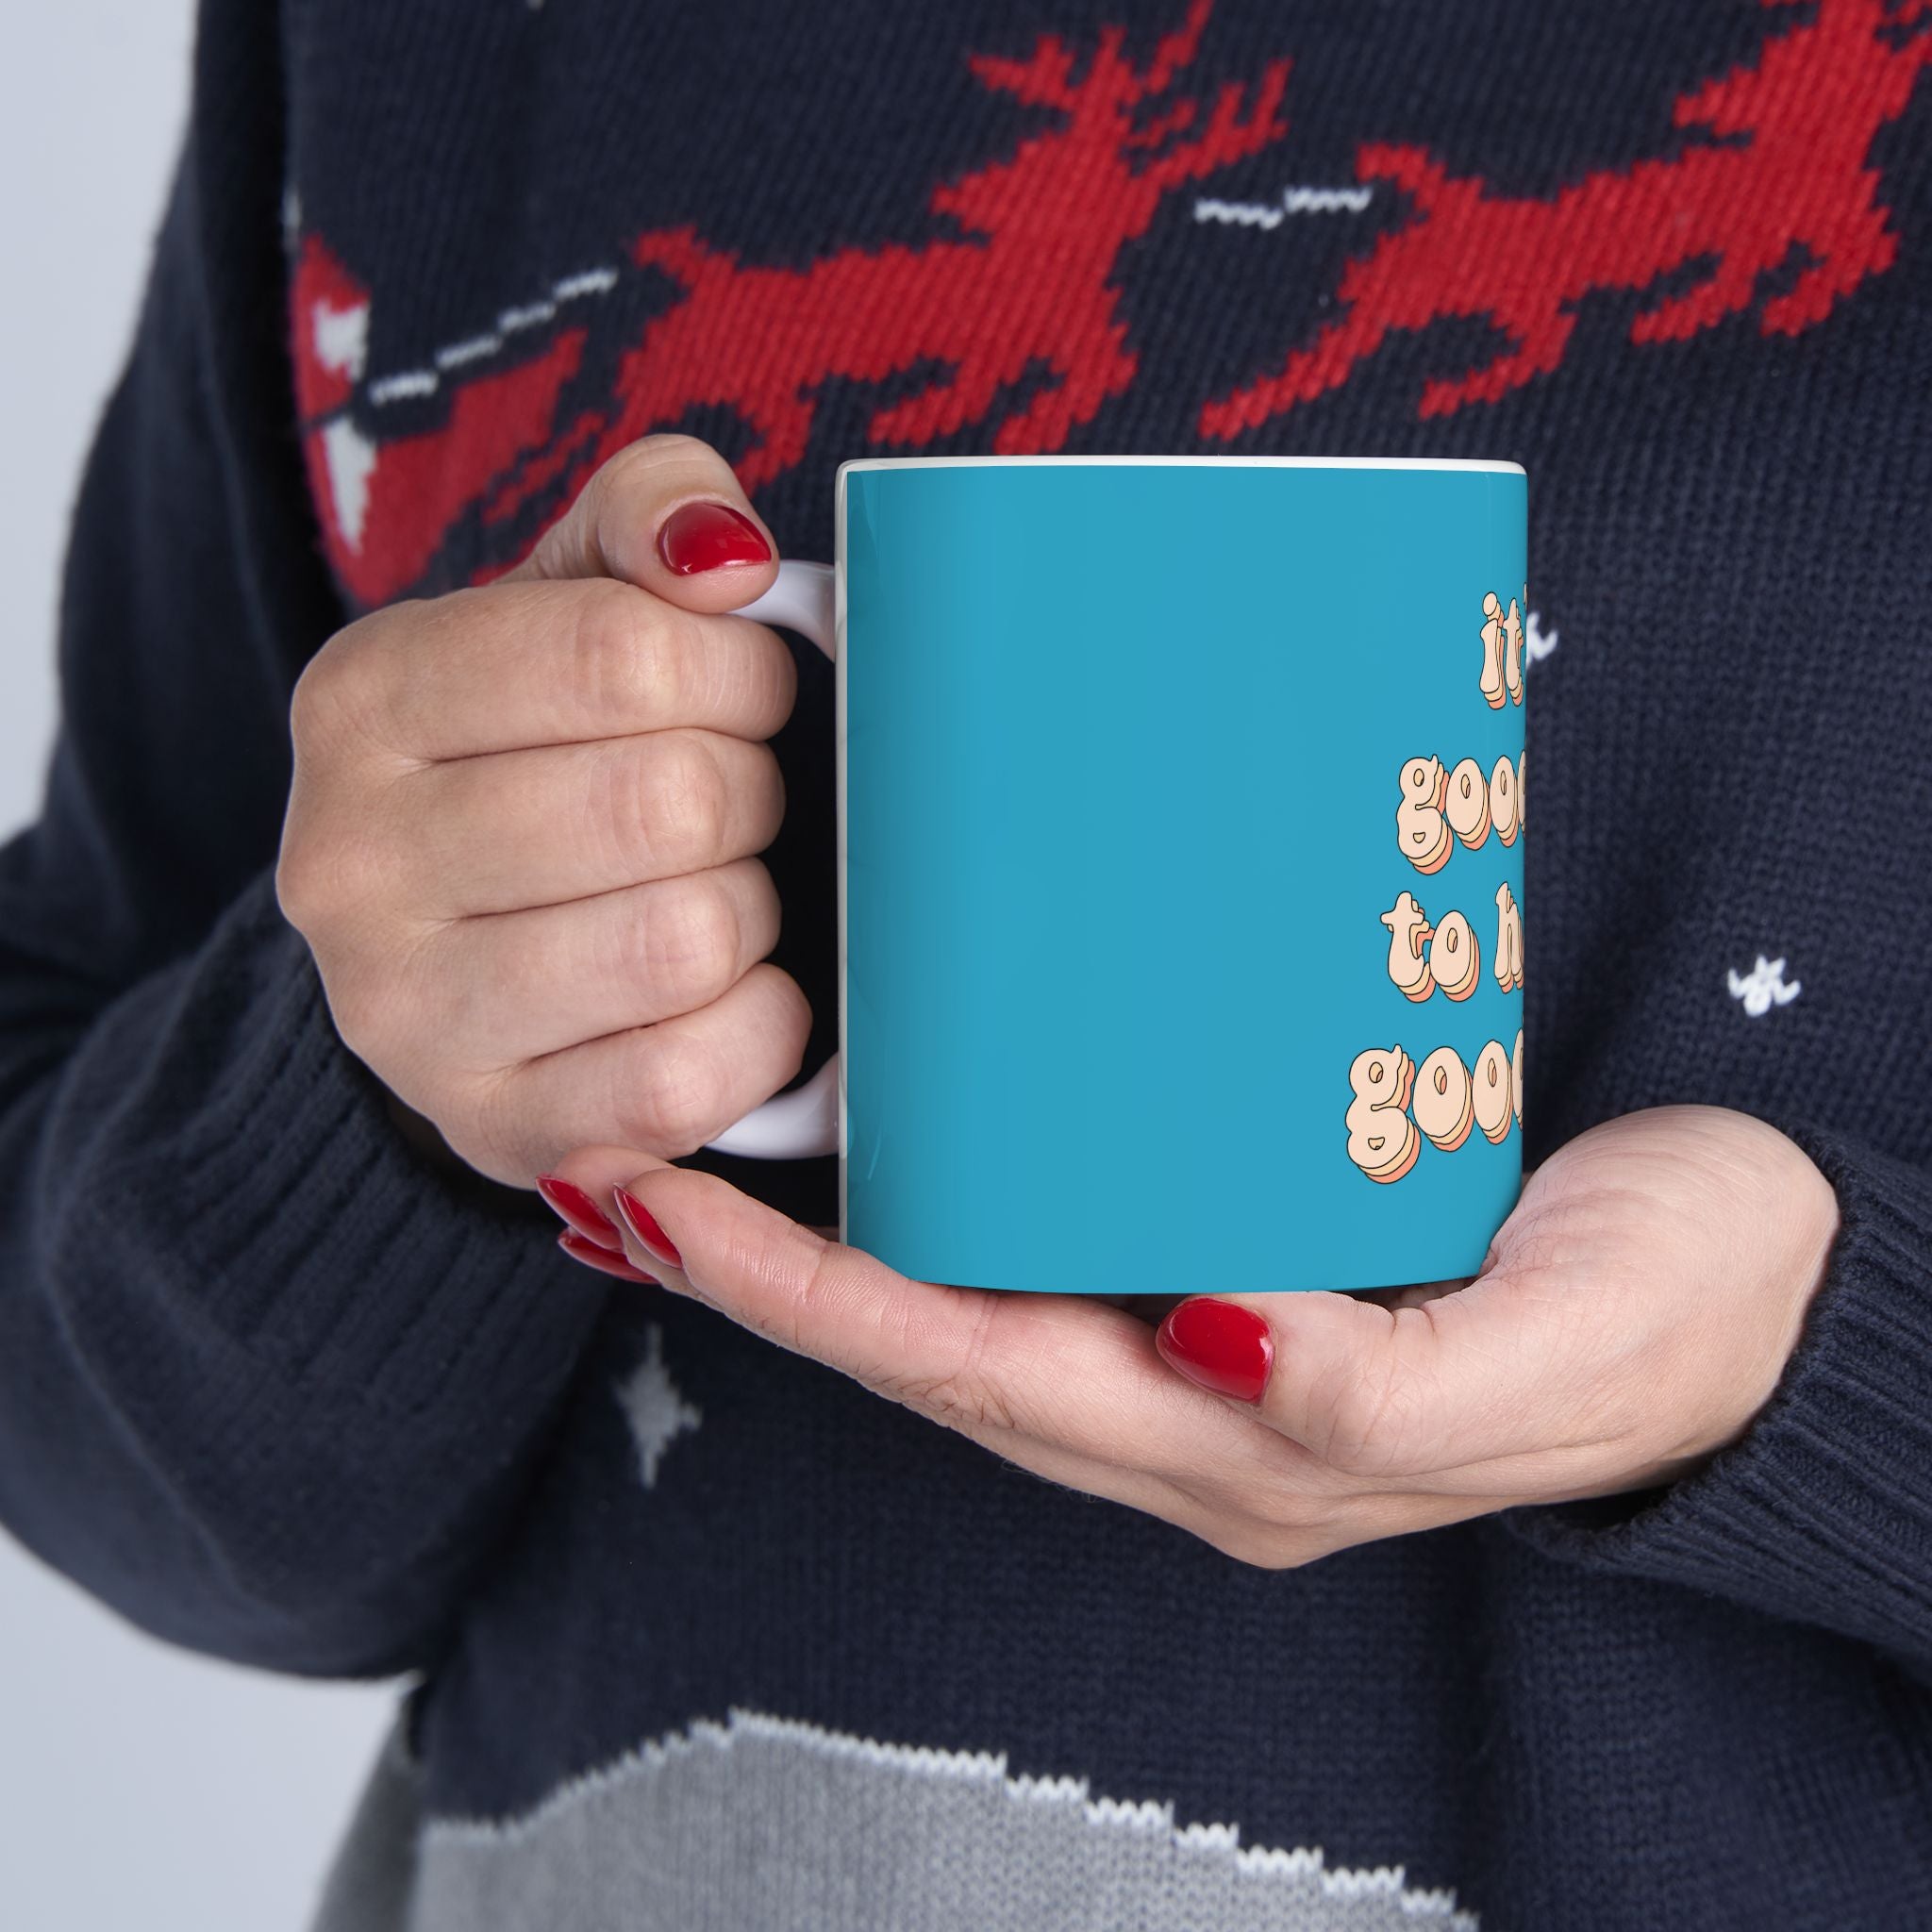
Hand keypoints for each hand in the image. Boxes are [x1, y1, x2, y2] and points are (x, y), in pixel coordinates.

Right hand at [277, 435, 809, 1185]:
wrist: (466, 946)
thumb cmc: (550, 751)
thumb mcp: (576, 597)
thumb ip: (651, 514)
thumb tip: (725, 557)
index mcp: (364, 698)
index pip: (623, 654)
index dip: (738, 673)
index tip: (746, 693)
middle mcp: (349, 863)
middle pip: (668, 802)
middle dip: (748, 793)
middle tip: (733, 802)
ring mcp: (405, 1017)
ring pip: (685, 941)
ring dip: (750, 910)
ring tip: (717, 891)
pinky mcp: (494, 1130)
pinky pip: (687, 1080)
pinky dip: (757, 1029)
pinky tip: (731, 992)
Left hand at [542, 1107, 1839, 1564]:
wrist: (1775, 1271)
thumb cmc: (1676, 1317)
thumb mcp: (1551, 1356)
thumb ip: (1381, 1392)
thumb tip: (1212, 1340)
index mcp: (1246, 1449)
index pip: (973, 1376)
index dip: (807, 1303)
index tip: (659, 1208)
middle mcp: (1199, 1404)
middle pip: (937, 1341)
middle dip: (768, 1272)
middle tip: (623, 1156)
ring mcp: (1217, 1334)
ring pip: (983, 1291)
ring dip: (839, 1233)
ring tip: (710, 1136)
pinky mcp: (1254, 1244)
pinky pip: (1064, 1229)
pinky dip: (958, 1185)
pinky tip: (911, 1111)